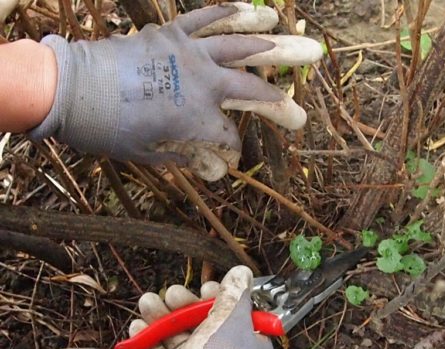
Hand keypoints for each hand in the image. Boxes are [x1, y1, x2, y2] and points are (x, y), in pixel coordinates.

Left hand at [29, 2, 322, 180]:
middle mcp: (201, 83)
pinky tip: (256, 10)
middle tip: (301, 120)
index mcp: (195, 119)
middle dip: (279, 110)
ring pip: (243, 46)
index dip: (228, 155)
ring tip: (306, 48)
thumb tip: (214, 170)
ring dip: (277, 47)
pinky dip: (233, 13)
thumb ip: (186, 157)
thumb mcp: (148, 153)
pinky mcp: (173, 32)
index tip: (224, 163)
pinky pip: (209, 18)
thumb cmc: (108, 129)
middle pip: (252, 93)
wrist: (71, 88)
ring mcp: (190, 52)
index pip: (227, 140)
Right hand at [131, 266, 273, 348]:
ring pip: (180, 334)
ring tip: (148, 301)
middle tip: (175, 293)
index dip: (224, 298)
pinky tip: (139, 325)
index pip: (240, 315)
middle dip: (185, 303)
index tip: (209, 287)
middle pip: (206, 321)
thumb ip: (237, 293)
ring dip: (162, 316)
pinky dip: (149, 338)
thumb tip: (243, 273)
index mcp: (251, 346)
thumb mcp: (234, 318)